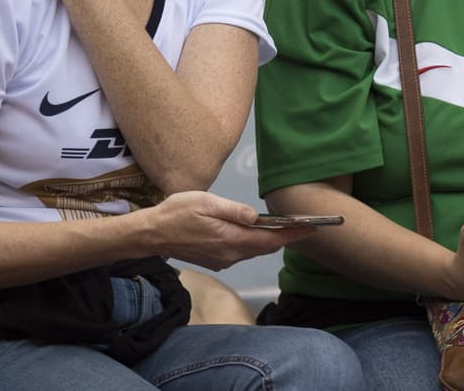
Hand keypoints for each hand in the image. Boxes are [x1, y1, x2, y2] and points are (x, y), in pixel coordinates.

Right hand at [143, 191, 315, 270]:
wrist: (150, 234)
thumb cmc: (177, 213)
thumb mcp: (206, 202)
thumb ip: (234, 210)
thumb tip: (257, 217)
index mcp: (230, 239)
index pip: (270, 239)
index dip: (293, 234)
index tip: (312, 228)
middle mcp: (229, 254)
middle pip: (266, 247)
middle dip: (287, 237)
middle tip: (305, 226)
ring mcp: (222, 259)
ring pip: (254, 250)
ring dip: (271, 240)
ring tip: (287, 227)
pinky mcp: (215, 260)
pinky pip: (241, 252)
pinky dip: (254, 243)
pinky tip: (256, 232)